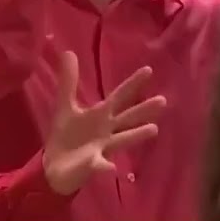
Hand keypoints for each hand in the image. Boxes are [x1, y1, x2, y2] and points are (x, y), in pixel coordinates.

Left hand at [42, 52, 166, 194]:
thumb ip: (68, 82)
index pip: (120, 96)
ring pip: (122, 139)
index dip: (132, 84)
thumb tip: (67, 52)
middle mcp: (107, 130)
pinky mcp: (92, 165)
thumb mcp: (66, 106)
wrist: (56, 166)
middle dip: (143, 109)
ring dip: (136, 134)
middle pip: (127, 117)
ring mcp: (102, 148)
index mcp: (101, 115)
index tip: (148, 70)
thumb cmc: (67, 135)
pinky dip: (105, 167)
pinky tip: (112, 168)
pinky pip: (100, 165)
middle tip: (163, 100)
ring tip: (154, 129)